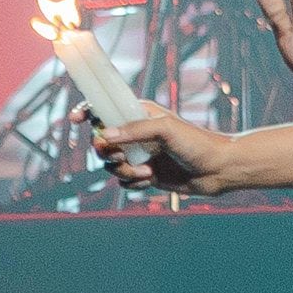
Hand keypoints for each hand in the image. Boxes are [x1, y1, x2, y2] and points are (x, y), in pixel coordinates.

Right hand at [90, 105, 243, 196]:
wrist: (217, 170)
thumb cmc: (196, 143)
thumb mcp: (165, 130)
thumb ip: (135, 130)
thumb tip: (105, 136)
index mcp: (138, 114)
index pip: (105, 109)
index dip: (86, 112)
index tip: (75, 120)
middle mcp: (135, 134)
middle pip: (100, 142)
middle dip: (106, 152)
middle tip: (120, 155)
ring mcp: (138, 155)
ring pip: (110, 165)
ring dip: (124, 171)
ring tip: (147, 172)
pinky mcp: (144, 175)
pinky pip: (124, 182)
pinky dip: (134, 184)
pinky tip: (152, 180)